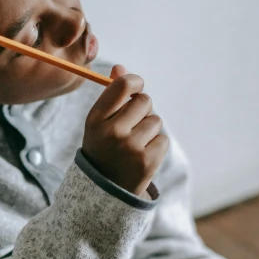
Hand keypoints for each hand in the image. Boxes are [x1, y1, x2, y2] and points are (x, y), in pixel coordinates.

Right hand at [82, 64, 168, 196]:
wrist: (104, 191)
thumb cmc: (104, 149)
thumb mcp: (99, 123)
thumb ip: (111, 96)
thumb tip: (120, 68)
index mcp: (95, 119)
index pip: (122, 86)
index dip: (135, 82)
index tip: (136, 86)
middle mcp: (112, 132)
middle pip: (144, 101)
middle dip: (143, 109)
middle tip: (132, 125)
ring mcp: (130, 148)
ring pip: (155, 120)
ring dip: (149, 129)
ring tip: (135, 144)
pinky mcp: (147, 162)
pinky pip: (163, 139)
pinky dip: (156, 146)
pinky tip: (142, 156)